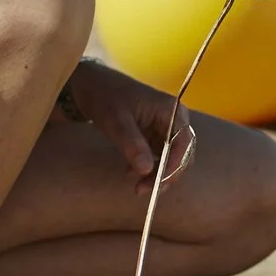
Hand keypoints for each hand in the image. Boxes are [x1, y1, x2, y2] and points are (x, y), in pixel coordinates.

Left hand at [67, 61, 197, 193]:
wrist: (92, 86)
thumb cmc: (105, 97)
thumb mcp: (116, 121)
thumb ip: (132, 144)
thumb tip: (147, 171)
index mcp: (170, 109)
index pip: (183, 142)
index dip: (174, 165)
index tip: (157, 183)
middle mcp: (175, 118)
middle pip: (181, 153)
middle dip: (166, 174)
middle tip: (145, 190)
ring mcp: (166, 127)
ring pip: (172, 158)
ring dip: (157, 175)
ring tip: (137, 186)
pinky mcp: (156, 134)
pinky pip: (160, 156)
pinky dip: (148, 168)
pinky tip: (130, 173)